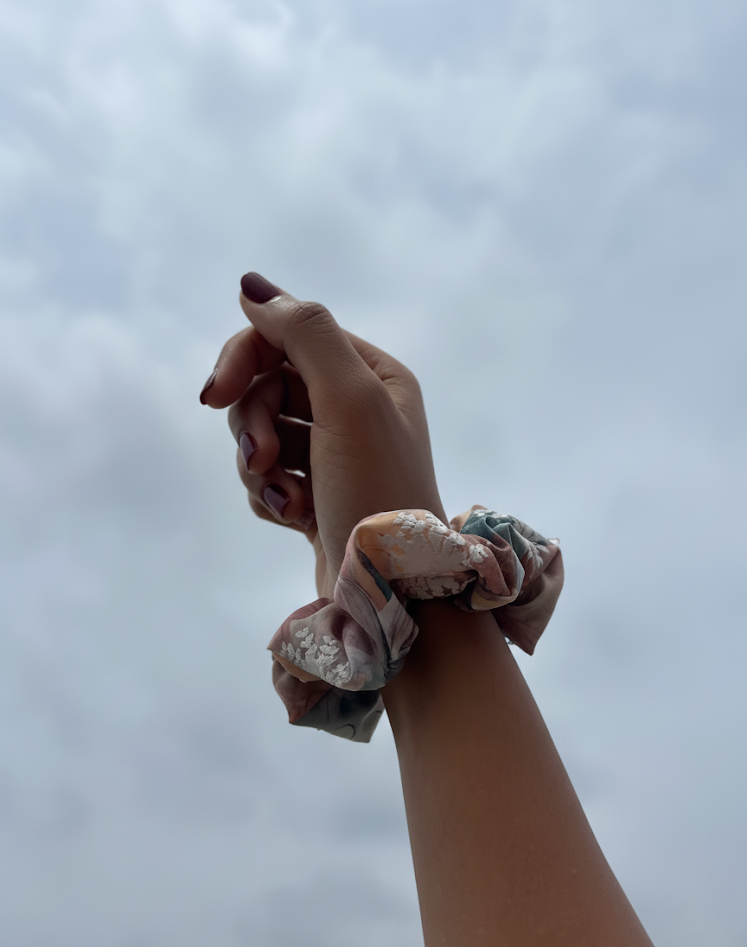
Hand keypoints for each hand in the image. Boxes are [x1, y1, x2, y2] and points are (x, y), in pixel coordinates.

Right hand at [200, 274, 446, 599]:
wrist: (392, 593)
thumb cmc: (378, 493)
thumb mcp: (350, 400)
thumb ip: (305, 333)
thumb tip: (251, 286)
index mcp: (373, 375)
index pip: (287, 336)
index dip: (244, 359)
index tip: (215, 395)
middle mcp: (356, 407)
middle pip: (267, 385)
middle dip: (254, 423)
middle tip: (261, 458)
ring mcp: (334, 453)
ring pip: (260, 433)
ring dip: (260, 466)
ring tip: (286, 498)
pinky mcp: (316, 494)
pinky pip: (267, 476)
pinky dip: (270, 495)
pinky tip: (294, 518)